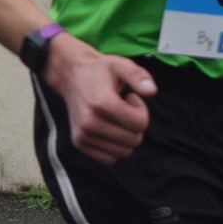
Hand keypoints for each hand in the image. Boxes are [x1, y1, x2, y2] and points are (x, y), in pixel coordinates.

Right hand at [42, 38, 156, 164]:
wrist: (71, 76)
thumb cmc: (99, 71)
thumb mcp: (120, 64)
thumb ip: (138, 75)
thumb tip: (151, 91)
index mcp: (102, 102)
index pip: (140, 124)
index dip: (141, 110)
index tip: (131, 98)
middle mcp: (90, 122)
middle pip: (134, 140)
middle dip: (135, 125)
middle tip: (123, 109)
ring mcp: (83, 135)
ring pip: (124, 152)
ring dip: (125, 137)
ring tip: (115, 119)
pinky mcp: (80, 143)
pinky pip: (109, 159)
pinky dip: (114, 148)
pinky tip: (108, 129)